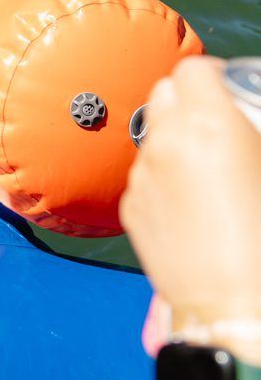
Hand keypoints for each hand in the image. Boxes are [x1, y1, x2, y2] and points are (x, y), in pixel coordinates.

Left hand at [120, 58, 260, 322]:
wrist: (235, 309)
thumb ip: (253, 133)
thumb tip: (243, 126)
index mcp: (209, 126)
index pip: (193, 70)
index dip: (214, 77)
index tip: (229, 90)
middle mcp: (166, 144)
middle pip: (165, 93)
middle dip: (190, 102)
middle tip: (219, 124)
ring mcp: (142, 176)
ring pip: (152, 134)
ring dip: (175, 139)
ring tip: (208, 170)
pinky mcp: (130, 208)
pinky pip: (143, 174)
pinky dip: (163, 175)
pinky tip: (192, 205)